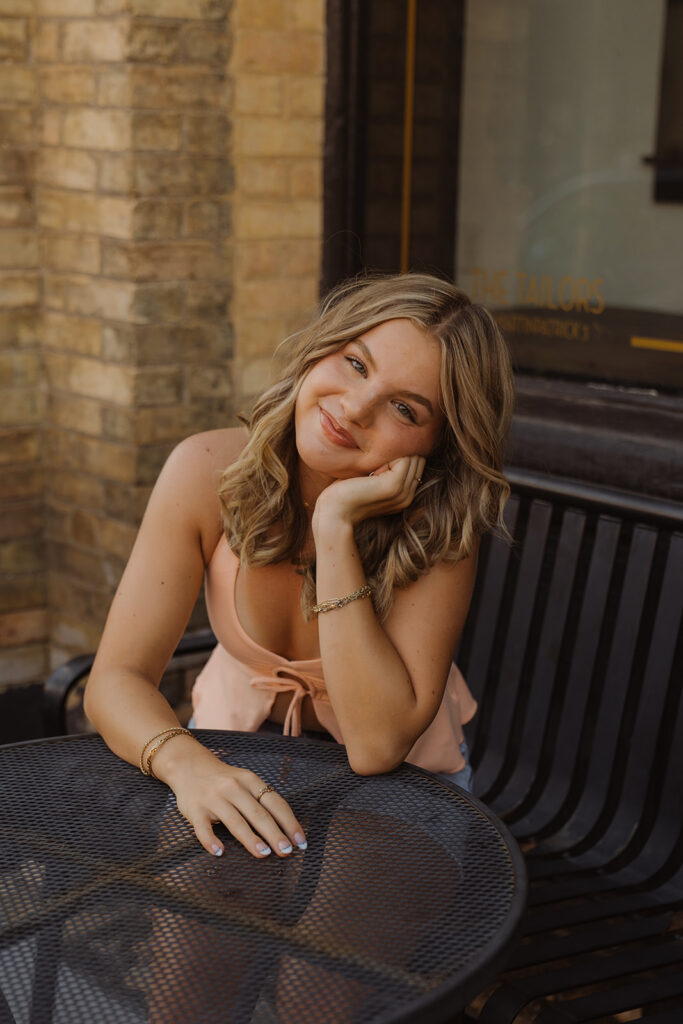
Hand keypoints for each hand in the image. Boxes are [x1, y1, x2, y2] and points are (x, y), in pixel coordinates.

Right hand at [159, 739, 306, 858]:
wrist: (189, 766)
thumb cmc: (223, 780)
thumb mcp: (245, 781)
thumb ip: (260, 800)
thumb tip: (284, 828)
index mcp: (250, 781)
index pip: (275, 803)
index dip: (289, 822)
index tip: (300, 841)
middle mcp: (234, 788)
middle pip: (258, 813)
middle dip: (274, 834)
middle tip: (286, 851)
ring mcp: (214, 799)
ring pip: (235, 821)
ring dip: (250, 839)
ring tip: (263, 853)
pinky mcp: (195, 810)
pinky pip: (203, 828)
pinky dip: (211, 841)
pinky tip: (220, 852)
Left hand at [313, 455, 425, 531]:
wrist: (335, 511)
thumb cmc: (347, 493)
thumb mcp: (371, 479)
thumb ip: (385, 469)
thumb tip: (395, 447)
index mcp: (404, 496)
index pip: (415, 465)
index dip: (397, 458)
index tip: (375, 468)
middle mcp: (408, 497)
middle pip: (417, 460)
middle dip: (398, 455)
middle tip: (373, 469)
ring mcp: (402, 492)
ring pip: (412, 458)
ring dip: (392, 456)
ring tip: (372, 472)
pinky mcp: (394, 486)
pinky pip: (404, 459)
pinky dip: (387, 458)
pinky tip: (371, 472)